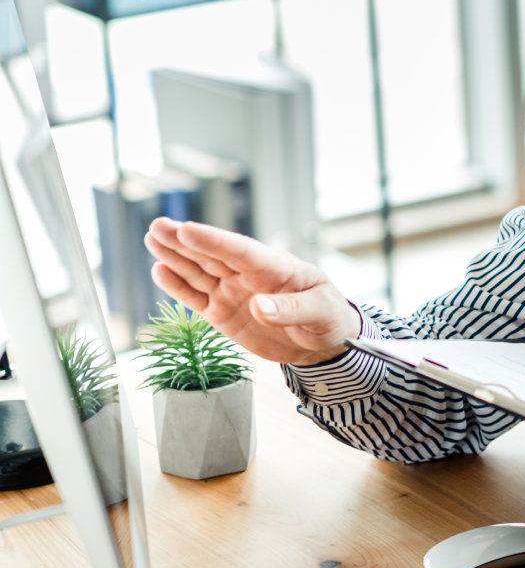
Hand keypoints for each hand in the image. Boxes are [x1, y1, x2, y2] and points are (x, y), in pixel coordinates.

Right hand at [144, 217, 359, 365]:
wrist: (323, 342)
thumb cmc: (328, 317)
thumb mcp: (321, 313)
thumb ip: (291, 309)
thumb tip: (259, 307)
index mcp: (277, 268)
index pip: (242, 251)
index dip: (214, 241)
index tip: (188, 230)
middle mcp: (250, 276)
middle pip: (213, 255)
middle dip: (185, 240)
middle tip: (158, 225)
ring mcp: (233, 292)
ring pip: (199, 271)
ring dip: (175, 256)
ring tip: (152, 237)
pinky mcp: (222, 313)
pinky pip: (195, 298)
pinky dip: (177, 286)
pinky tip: (160, 270)